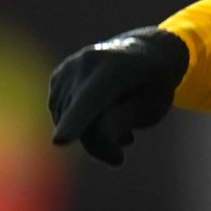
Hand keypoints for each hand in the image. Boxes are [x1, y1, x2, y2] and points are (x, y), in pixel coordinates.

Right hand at [48, 27, 189, 164]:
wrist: (144, 52)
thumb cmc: (153, 83)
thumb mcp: (153, 105)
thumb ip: (124, 120)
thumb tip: (95, 134)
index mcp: (118, 66)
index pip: (93, 99)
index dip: (77, 121)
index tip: (60, 142)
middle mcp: (87, 62)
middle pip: (82, 119)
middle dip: (100, 144)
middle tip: (118, 158)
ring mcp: (67, 68)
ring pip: (67, 120)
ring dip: (92, 133)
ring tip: (119, 119)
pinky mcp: (57, 78)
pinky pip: (62, 115)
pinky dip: (80, 122)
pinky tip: (102, 113)